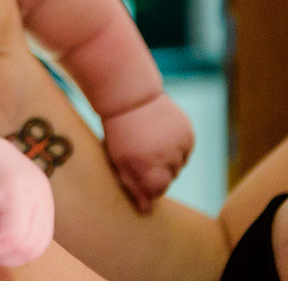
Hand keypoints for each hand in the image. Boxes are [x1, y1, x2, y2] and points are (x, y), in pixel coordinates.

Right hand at [0, 137, 54, 266]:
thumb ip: (9, 228)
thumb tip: (11, 251)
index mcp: (38, 198)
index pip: (36, 244)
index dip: (8, 250)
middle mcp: (40, 194)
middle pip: (32, 250)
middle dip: (0, 251)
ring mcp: (30, 192)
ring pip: (21, 247)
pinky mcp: (13, 191)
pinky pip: (7, 237)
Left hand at [101, 92, 194, 211]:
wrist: (129, 96)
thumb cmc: (118, 131)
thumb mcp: (118, 159)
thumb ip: (133, 186)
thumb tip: (146, 209)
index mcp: (145, 165)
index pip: (158, 191)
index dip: (150, 187)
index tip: (141, 177)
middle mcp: (165, 157)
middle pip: (170, 178)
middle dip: (158, 172)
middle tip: (142, 154)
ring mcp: (179, 144)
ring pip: (180, 165)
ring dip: (169, 160)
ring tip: (151, 143)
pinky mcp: (188, 133)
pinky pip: (186, 151)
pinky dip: (176, 148)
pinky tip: (161, 136)